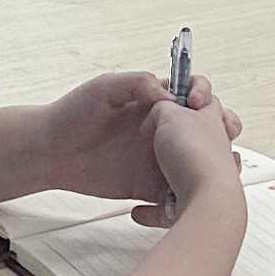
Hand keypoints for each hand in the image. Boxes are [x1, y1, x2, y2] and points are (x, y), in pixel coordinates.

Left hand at [34, 71, 237, 216]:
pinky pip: (176, 189)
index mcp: (153, 102)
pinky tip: (196, 191)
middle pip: (203, 128)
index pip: (190, 94)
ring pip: (196, 161)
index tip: (200, 101)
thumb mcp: (104, 88)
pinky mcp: (148, 184)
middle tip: (226, 132)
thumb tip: (166, 93)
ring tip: (223, 164)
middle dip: (222, 129)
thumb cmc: (72, 113)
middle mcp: (160, 130)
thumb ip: (135, 84)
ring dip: (214, 162)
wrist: (48, 153)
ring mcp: (156, 158)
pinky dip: (189, 191)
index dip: (204, 95)